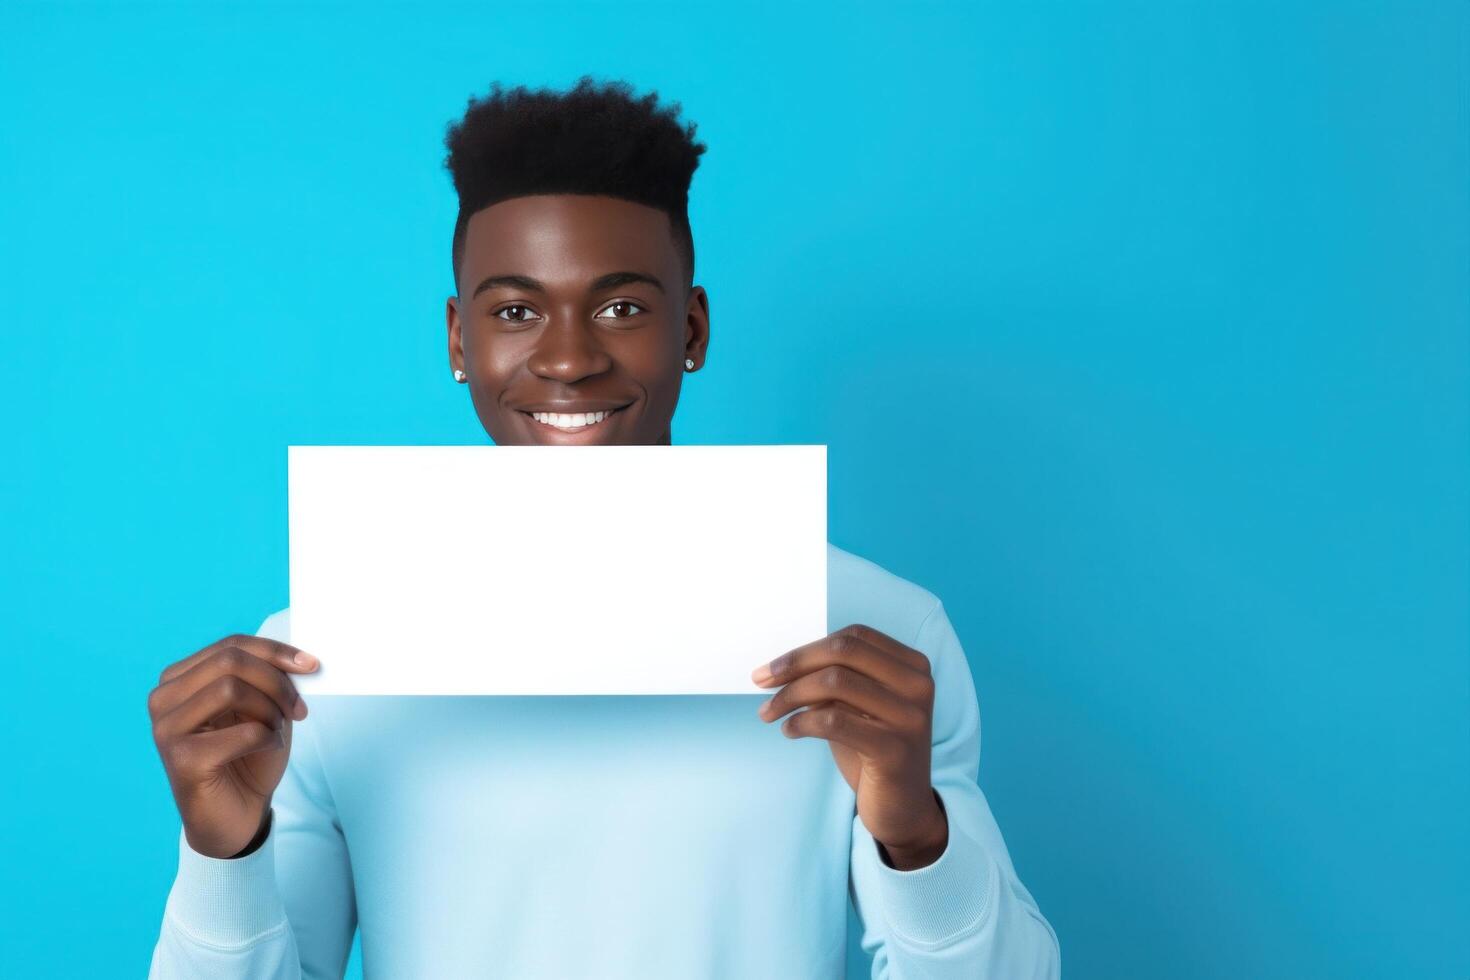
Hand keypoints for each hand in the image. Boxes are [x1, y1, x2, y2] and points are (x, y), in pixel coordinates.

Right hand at [148, 634, 319, 857]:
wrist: (237, 818)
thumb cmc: (248, 758)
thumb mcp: (262, 708)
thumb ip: (270, 678)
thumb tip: (299, 656)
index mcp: (179, 680)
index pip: (231, 645)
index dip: (275, 651)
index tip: (312, 665)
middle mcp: (164, 699)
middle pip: (230, 661)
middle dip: (276, 680)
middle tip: (298, 709)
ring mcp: (166, 729)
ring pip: (232, 689)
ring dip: (270, 710)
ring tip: (276, 731)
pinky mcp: (181, 760)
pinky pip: (243, 731)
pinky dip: (267, 737)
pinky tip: (267, 750)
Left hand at [751, 623, 947, 869]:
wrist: (903, 808)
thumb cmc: (873, 751)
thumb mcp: (855, 707)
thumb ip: (832, 680)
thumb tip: (781, 665)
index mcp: (912, 666)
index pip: (853, 637)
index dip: (806, 649)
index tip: (771, 669)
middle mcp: (918, 685)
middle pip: (843, 653)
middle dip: (794, 664)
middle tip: (760, 682)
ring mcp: (910, 717)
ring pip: (834, 683)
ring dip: (790, 696)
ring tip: (770, 713)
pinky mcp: (895, 749)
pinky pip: (833, 721)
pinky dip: (801, 722)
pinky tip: (790, 731)